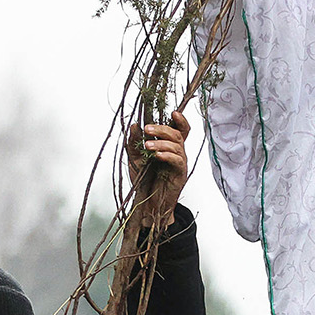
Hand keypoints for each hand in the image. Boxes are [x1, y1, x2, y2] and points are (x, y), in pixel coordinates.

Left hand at [126, 110, 190, 230]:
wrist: (147, 203)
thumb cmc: (144, 180)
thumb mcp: (135, 158)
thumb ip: (134, 142)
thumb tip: (134, 125)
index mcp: (169, 146)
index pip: (180, 129)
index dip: (180, 119)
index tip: (173, 112)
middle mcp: (177, 152)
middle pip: (177, 133)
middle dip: (162, 129)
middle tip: (147, 129)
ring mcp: (180, 163)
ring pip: (177, 145)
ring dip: (161, 142)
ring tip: (147, 146)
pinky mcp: (179, 174)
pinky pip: (177, 161)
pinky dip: (167, 155)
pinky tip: (156, 156)